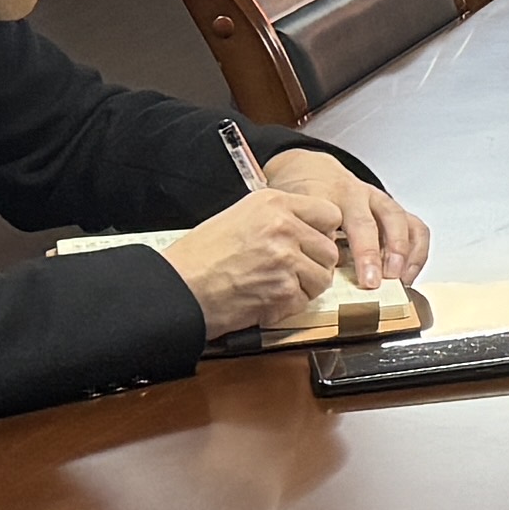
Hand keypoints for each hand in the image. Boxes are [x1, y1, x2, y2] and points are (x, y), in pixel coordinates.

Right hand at [158, 184, 349, 343]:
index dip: (322, 232)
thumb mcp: (240, 216)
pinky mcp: (283, 291)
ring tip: (277, 285)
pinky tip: (266, 298)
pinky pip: (304, 301)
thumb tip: (309, 229)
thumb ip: (279, 218)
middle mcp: (284, 228)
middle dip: (315, 263)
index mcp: (274, 203)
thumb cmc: (200, 254)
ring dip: (305, 286)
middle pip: (330, 249)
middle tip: (292, 270)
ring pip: (322, 278)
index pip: (330, 214)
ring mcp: (286, 260)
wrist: (178, 285)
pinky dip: (288, 305)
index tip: (312, 242)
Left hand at [255, 146, 431, 290]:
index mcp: (327, 195)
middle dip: (374, 253)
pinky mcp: (395, 211)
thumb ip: (297, 235)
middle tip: (373, 282)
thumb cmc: (303, 197)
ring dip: (402, 253)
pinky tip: (408, 275)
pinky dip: (417, 252)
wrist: (314, 172)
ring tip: (398, 280)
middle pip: (370, 221)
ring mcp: (379, 201)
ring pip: (399, 221)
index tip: (345, 273)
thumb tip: (302, 271)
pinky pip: (416, 228)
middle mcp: (357, 195)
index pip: (338, 219)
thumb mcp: (290, 211)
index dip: (348, 248)